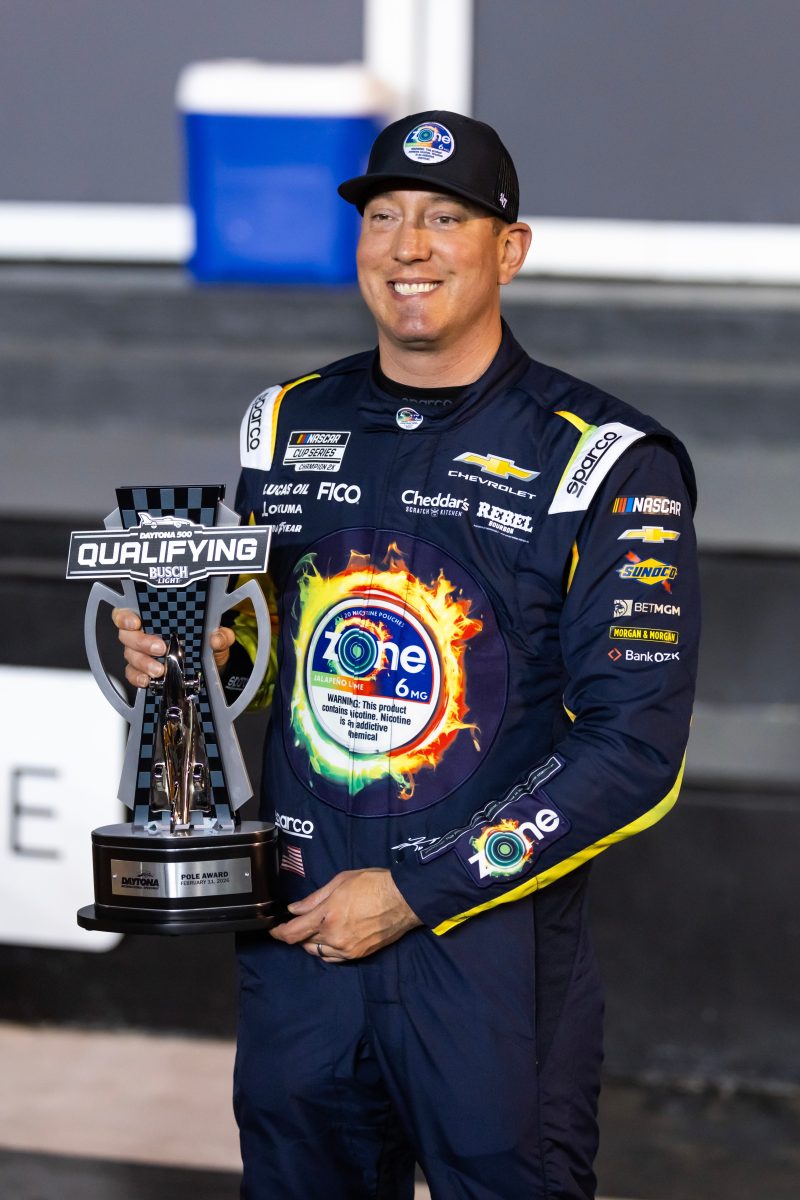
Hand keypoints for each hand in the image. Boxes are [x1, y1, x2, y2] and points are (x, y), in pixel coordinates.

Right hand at [111, 607, 234, 688]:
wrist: (212, 671)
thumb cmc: (208, 647)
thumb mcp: (218, 639)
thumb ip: (221, 636)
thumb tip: (216, 638)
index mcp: (158, 620)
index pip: (130, 612)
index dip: (125, 616)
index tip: (135, 623)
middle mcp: (146, 634)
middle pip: (128, 635)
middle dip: (141, 642)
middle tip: (160, 648)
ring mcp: (143, 654)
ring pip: (130, 655)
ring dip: (143, 662)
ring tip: (159, 669)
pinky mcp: (144, 671)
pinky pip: (132, 674)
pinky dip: (137, 677)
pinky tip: (147, 680)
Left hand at [269, 869, 421, 961]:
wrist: (403, 900)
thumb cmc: (372, 884)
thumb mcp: (340, 882)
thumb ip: (314, 898)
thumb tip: (295, 909)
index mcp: (326, 916)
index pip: (293, 932)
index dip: (279, 933)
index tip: (274, 930)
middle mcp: (333, 936)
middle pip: (304, 943)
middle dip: (298, 935)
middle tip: (300, 924)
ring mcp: (346, 948)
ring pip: (318, 952)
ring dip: (312, 943)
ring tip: (316, 931)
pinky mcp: (358, 954)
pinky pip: (334, 958)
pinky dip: (327, 951)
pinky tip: (330, 940)